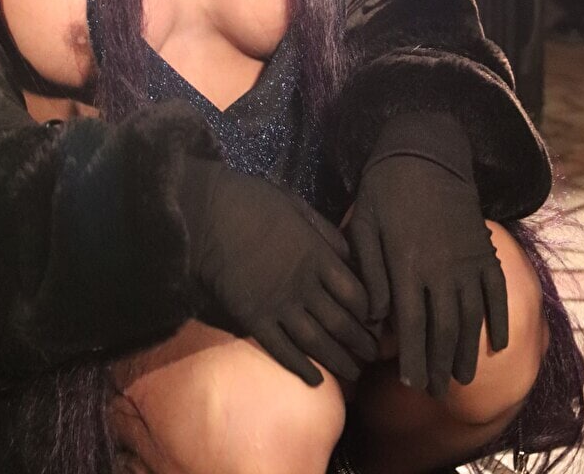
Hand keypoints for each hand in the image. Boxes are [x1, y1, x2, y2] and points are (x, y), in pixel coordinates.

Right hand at [180, 158, 378, 385]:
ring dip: (339, 361)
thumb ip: (325, 231)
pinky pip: (282, 351)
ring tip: (354, 374)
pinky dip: (301, 368)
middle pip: (342, 323)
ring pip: (317, 343)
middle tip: (373, 356)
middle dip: (361, 343)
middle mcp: (304, 286)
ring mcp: (278, 306)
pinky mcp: (253, 319)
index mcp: (317, 256)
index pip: (356, 293)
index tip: (377, 321)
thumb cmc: (252, 202)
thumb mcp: (296, 205)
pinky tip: (315, 380)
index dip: (371, 312)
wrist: (207, 215)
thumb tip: (350, 255)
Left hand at [347, 116, 507, 397]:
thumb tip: (375, 319)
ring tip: (461, 377)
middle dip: (441, 366)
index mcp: (408, 266)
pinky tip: (498, 343)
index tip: (412, 385)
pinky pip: (496, 292)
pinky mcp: (483, 250)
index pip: (413, 327)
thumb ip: (370, 274)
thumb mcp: (363, 227)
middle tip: (437, 393)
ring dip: (468, 351)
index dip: (414, 360)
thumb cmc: (384, 190)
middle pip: (445, 331)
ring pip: (472, 318)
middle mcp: (442, 270)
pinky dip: (499, 319)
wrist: (425, 152)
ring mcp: (468, 261)